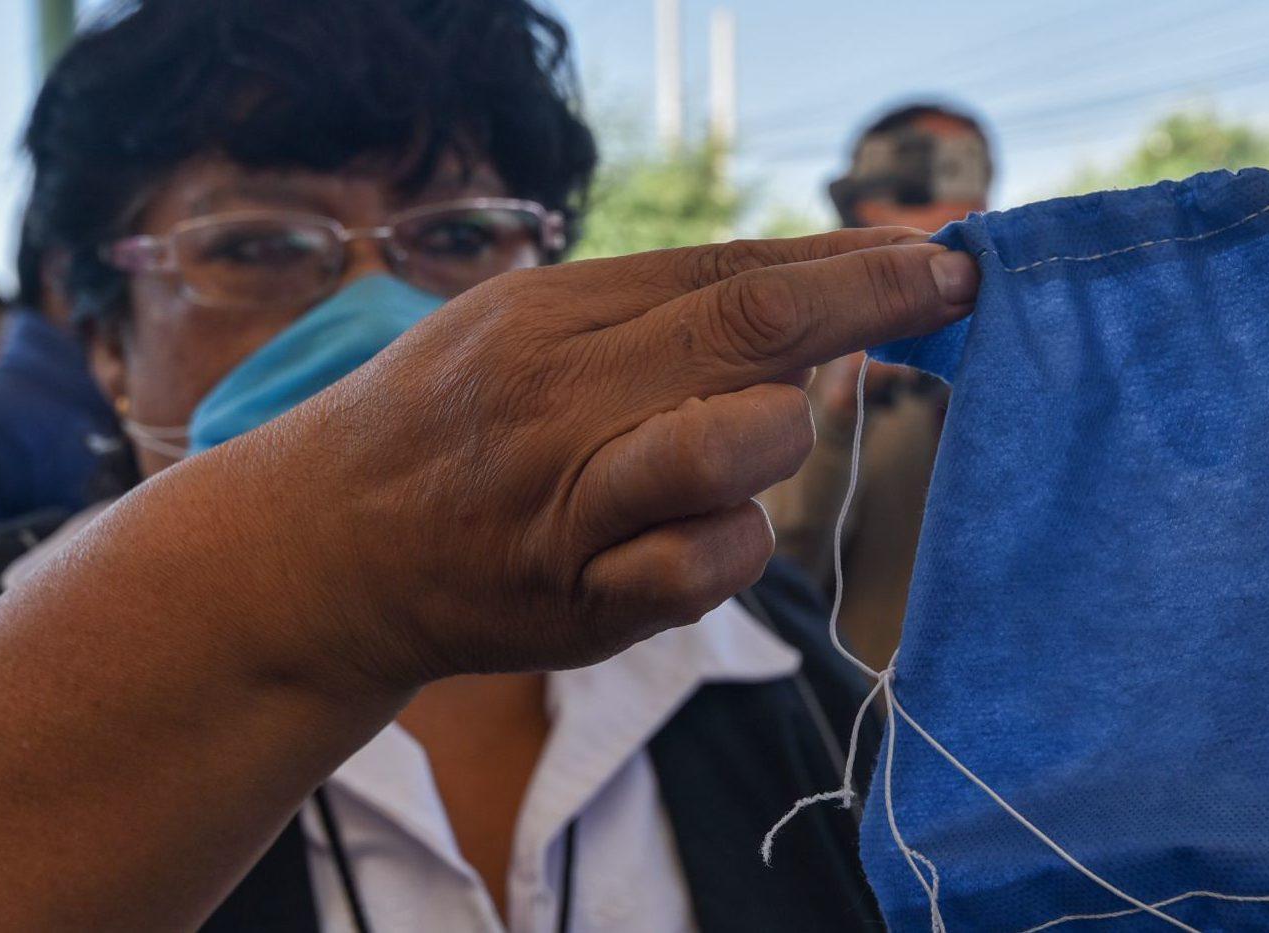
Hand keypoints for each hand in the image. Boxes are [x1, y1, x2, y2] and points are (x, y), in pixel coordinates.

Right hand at [223, 227, 977, 684]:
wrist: (326, 552)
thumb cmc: (445, 421)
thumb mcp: (521, 323)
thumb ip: (652, 303)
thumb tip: (807, 279)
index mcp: (550, 322)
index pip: (731, 276)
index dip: (851, 268)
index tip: (940, 261)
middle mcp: (563, 404)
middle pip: (752, 339)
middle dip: (870, 309)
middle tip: (943, 295)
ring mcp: (575, 508)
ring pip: (744, 446)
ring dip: (779, 437)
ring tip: (744, 440)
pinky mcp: (587, 605)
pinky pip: (715, 568)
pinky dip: (737, 545)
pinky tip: (703, 530)